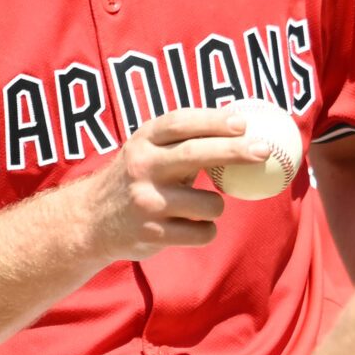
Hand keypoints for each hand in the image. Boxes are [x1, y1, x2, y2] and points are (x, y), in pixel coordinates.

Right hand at [77, 109, 271, 262]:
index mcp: (143, 141)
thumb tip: (240, 123)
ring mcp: (147, 202)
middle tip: (264, 150)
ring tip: (202, 205)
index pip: (180, 123)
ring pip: (208, 203)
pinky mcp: (153, 234)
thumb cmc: (135, 179)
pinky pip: (202, 232)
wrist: (90, 222)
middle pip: (195, 155)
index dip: (213, 120)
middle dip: (234, 151)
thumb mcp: (146, 150)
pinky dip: (206, 229)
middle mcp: (142, 168)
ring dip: (217, 205)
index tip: (243, 122)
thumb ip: (182, 139)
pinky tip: (193, 226)